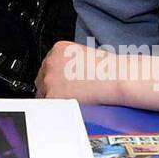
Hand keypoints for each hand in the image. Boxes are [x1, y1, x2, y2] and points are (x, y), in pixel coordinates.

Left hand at [36, 40, 158, 111]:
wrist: (115, 79)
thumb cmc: (108, 70)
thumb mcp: (84, 56)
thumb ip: (69, 63)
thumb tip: (64, 76)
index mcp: (58, 49)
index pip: (48, 65)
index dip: (55, 77)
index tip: (62, 83)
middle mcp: (50, 62)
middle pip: (43, 78)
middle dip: (53, 87)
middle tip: (69, 94)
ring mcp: (49, 78)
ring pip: (43, 92)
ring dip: (54, 98)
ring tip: (73, 100)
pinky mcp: (52, 96)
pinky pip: (48, 105)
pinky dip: (57, 108)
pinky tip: (71, 106)